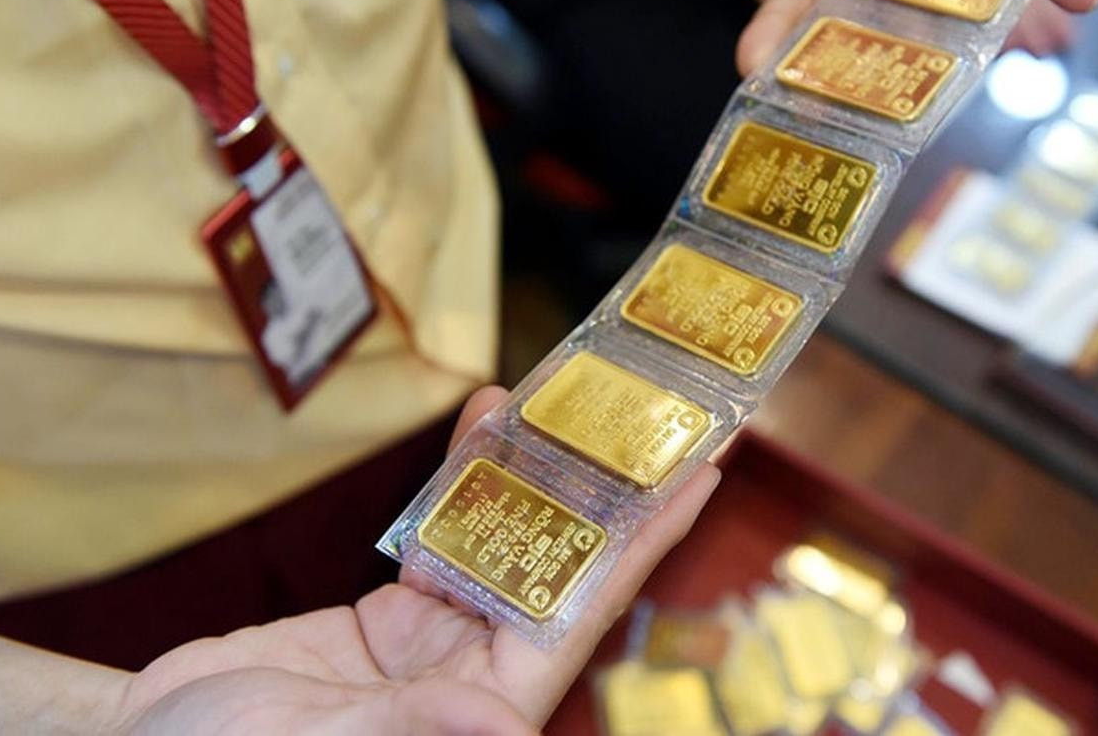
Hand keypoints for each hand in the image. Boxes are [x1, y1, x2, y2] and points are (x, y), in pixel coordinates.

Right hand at [107, 387, 720, 733]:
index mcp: (490, 706)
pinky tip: (486, 424)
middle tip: (644, 413)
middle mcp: (481, 673)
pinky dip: (465, 477)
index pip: (589, 607)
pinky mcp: (397, 617)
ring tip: (565, 394)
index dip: (647, 539)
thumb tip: (498, 719)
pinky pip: (447, 533)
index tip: (699, 474)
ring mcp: (439, 642)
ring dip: (532, 468)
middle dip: (602, 488)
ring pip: (505, 536)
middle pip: (561, 561)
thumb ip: (413, 725)